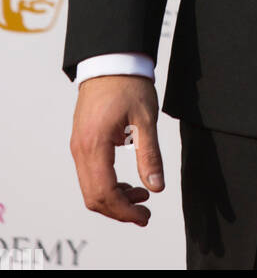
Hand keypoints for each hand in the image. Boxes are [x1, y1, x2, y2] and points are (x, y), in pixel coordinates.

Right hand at [69, 75, 162, 225]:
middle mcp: (80, 149)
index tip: (145, 216)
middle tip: (145, 214)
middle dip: (119, 211)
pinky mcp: (82, 142)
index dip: (125, 211)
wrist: (111, 60)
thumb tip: (157, 187)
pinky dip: (107, 185)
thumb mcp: (145, 119)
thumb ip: (149, 154)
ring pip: (90, 188)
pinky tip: (129, 183)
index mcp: (95, 144)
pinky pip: (90, 174)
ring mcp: (78, 146)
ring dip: (114, 199)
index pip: (104, 192)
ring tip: (142, 196)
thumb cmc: (128, 84)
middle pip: (93, 197)